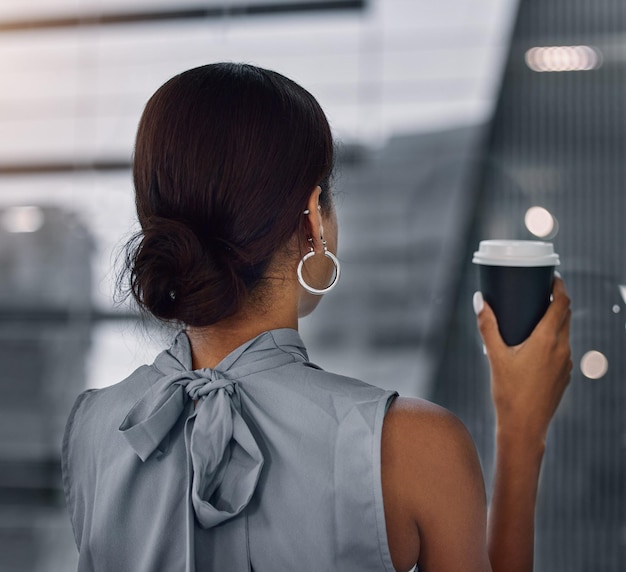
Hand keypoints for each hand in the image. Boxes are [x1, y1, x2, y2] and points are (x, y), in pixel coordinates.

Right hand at [474, 276, 571, 444]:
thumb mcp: (494, 356)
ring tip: (535, 316)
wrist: (525, 427)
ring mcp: (566, 363)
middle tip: (539, 291)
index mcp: (548, 340)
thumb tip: (479, 301)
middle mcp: (562, 348)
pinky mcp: (565, 375)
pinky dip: (554, 338)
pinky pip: (562, 349)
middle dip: (557, 300)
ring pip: (565, 332)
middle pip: (566, 315)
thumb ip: (487, 326)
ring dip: (555, 320)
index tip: (551, 276)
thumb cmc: (509, 392)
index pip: (562, 303)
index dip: (560, 286)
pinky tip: (536, 345)